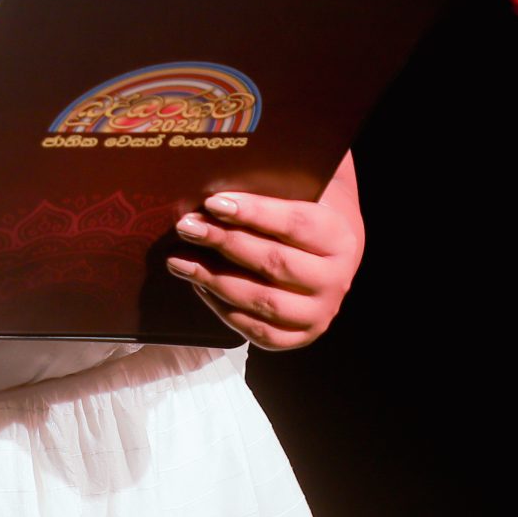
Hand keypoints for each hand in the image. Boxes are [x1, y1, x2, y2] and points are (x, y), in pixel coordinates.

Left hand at [166, 155, 364, 350]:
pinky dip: (223, 308)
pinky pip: (258, 331)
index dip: (253, 212)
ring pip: (262, 300)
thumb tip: (213, 180)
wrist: (329, 252)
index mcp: (339, 236)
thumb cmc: (303, 210)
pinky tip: (198, 285)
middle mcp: (336, 279)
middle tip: (186, 226)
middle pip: (275, 263)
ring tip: (178, 259)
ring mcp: (320, 313)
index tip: (212, 202)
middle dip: (224, 243)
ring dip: (214, 279)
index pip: (295, 223)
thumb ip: (268, 185)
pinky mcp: (300, 336)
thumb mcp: (299, 191)